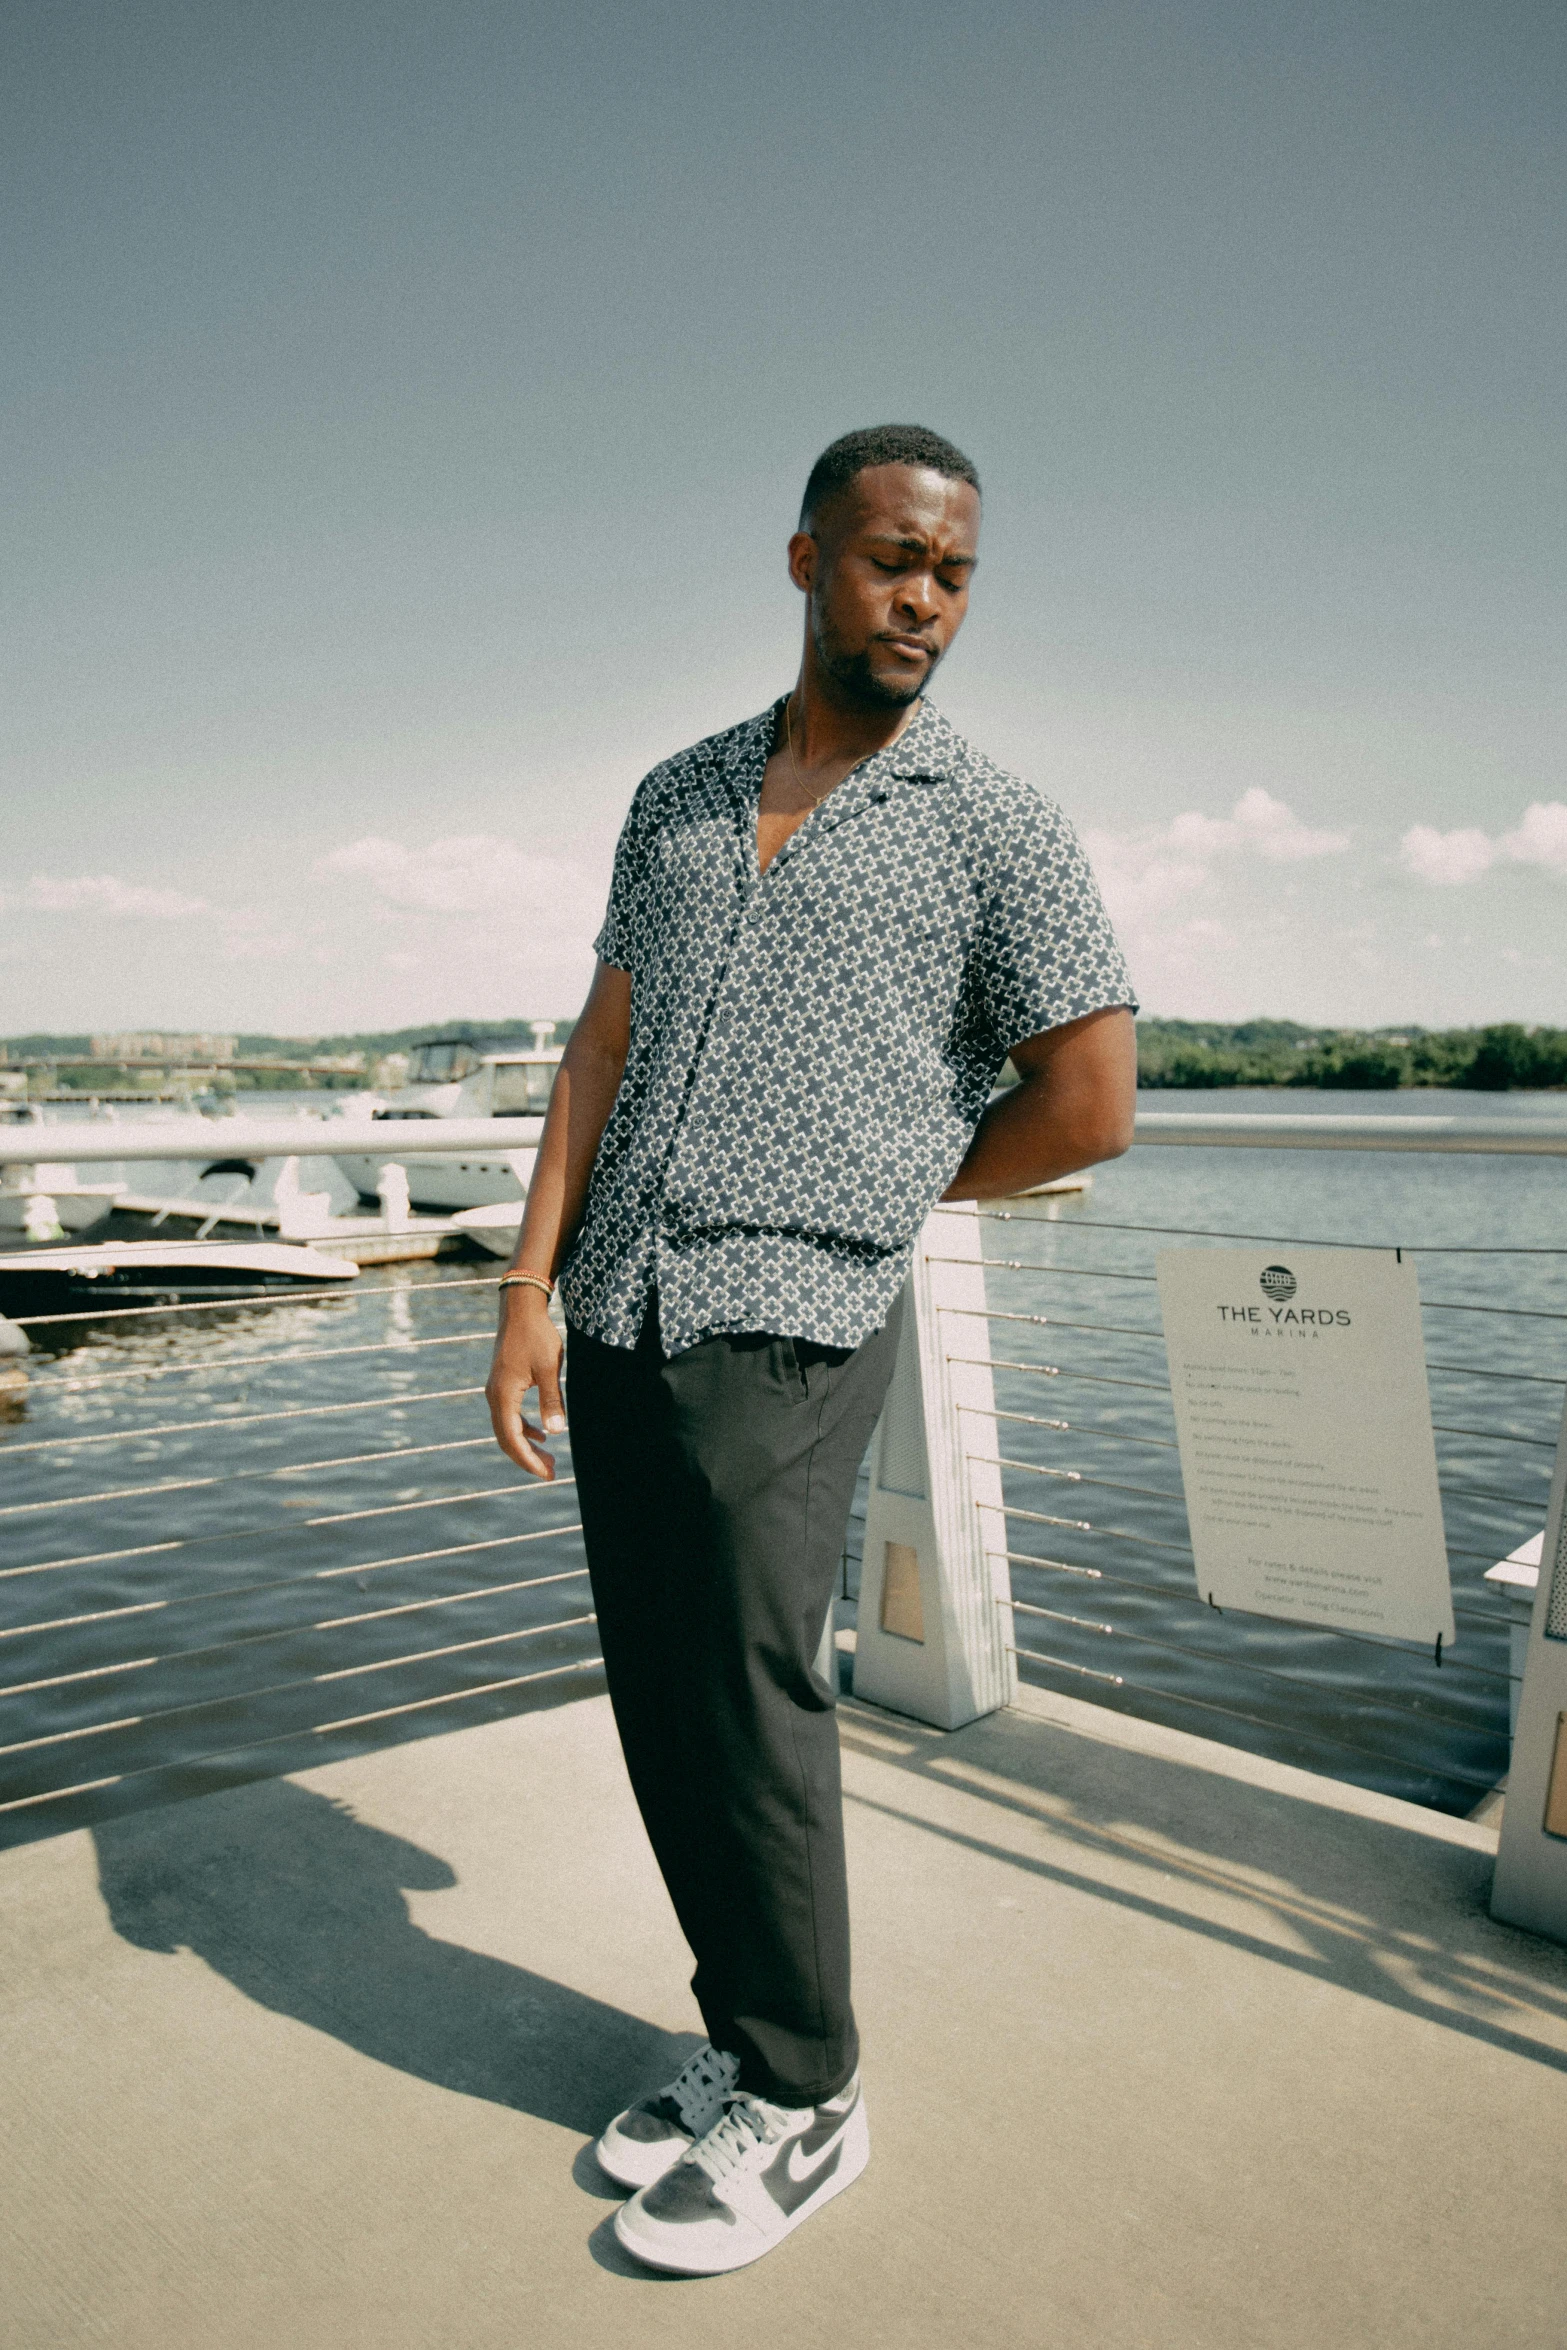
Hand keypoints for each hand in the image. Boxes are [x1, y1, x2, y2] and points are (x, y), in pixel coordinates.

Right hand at [485, 1290, 565, 1478]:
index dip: (528, 1460)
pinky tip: (541, 1434)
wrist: (520, 1309)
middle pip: (506, 1438)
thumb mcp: (549, 1368)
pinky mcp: (502, 1384)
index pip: (512, 1438)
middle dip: (527, 1458)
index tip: (545, 1474)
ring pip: (507, 1428)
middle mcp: (494, 1396)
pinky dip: (523, 1428)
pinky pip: (509, 1415)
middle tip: (550, 1472)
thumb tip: (556, 1431)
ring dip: (526, 1445)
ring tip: (548, 1458)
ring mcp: (496, 1390)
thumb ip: (551, 1400)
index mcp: (503, 1395)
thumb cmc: (536, 1336)